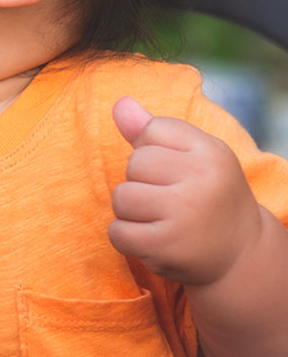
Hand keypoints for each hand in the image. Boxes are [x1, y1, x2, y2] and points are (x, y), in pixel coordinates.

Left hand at [109, 96, 263, 286]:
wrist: (239, 253)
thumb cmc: (207, 195)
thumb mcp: (193, 156)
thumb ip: (151, 130)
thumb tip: (119, 103)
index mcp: (211, 151)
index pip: (152, 130)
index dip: (154, 151)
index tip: (176, 172)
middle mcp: (202, 179)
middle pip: (134, 164)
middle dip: (140, 182)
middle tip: (167, 199)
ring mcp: (185, 214)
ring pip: (122, 197)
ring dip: (129, 211)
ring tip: (157, 218)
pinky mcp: (167, 245)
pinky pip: (117, 231)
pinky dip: (125, 236)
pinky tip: (150, 238)